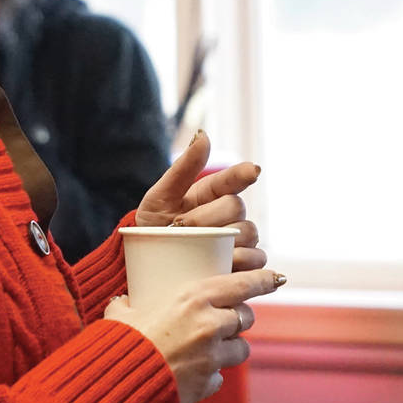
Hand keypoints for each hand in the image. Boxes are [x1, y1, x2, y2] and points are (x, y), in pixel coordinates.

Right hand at [107, 267, 286, 402]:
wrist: (115, 386)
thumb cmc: (119, 343)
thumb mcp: (121, 314)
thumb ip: (127, 305)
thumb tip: (121, 301)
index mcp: (193, 298)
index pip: (244, 284)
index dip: (264, 280)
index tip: (278, 278)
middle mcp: (209, 325)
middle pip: (245, 317)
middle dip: (239, 318)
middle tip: (225, 320)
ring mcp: (212, 357)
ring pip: (241, 349)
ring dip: (230, 349)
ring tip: (210, 349)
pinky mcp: (208, 383)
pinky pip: (219, 378)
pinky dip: (210, 376)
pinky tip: (192, 375)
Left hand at [136, 131, 266, 274]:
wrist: (147, 267)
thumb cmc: (152, 229)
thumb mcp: (160, 197)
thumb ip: (183, 168)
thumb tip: (203, 135)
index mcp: (211, 193)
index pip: (232, 178)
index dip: (242, 173)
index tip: (252, 171)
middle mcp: (230, 214)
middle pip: (236, 207)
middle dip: (208, 218)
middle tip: (183, 229)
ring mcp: (239, 239)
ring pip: (248, 233)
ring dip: (224, 241)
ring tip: (198, 250)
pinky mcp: (245, 265)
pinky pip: (255, 259)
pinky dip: (242, 261)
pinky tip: (224, 264)